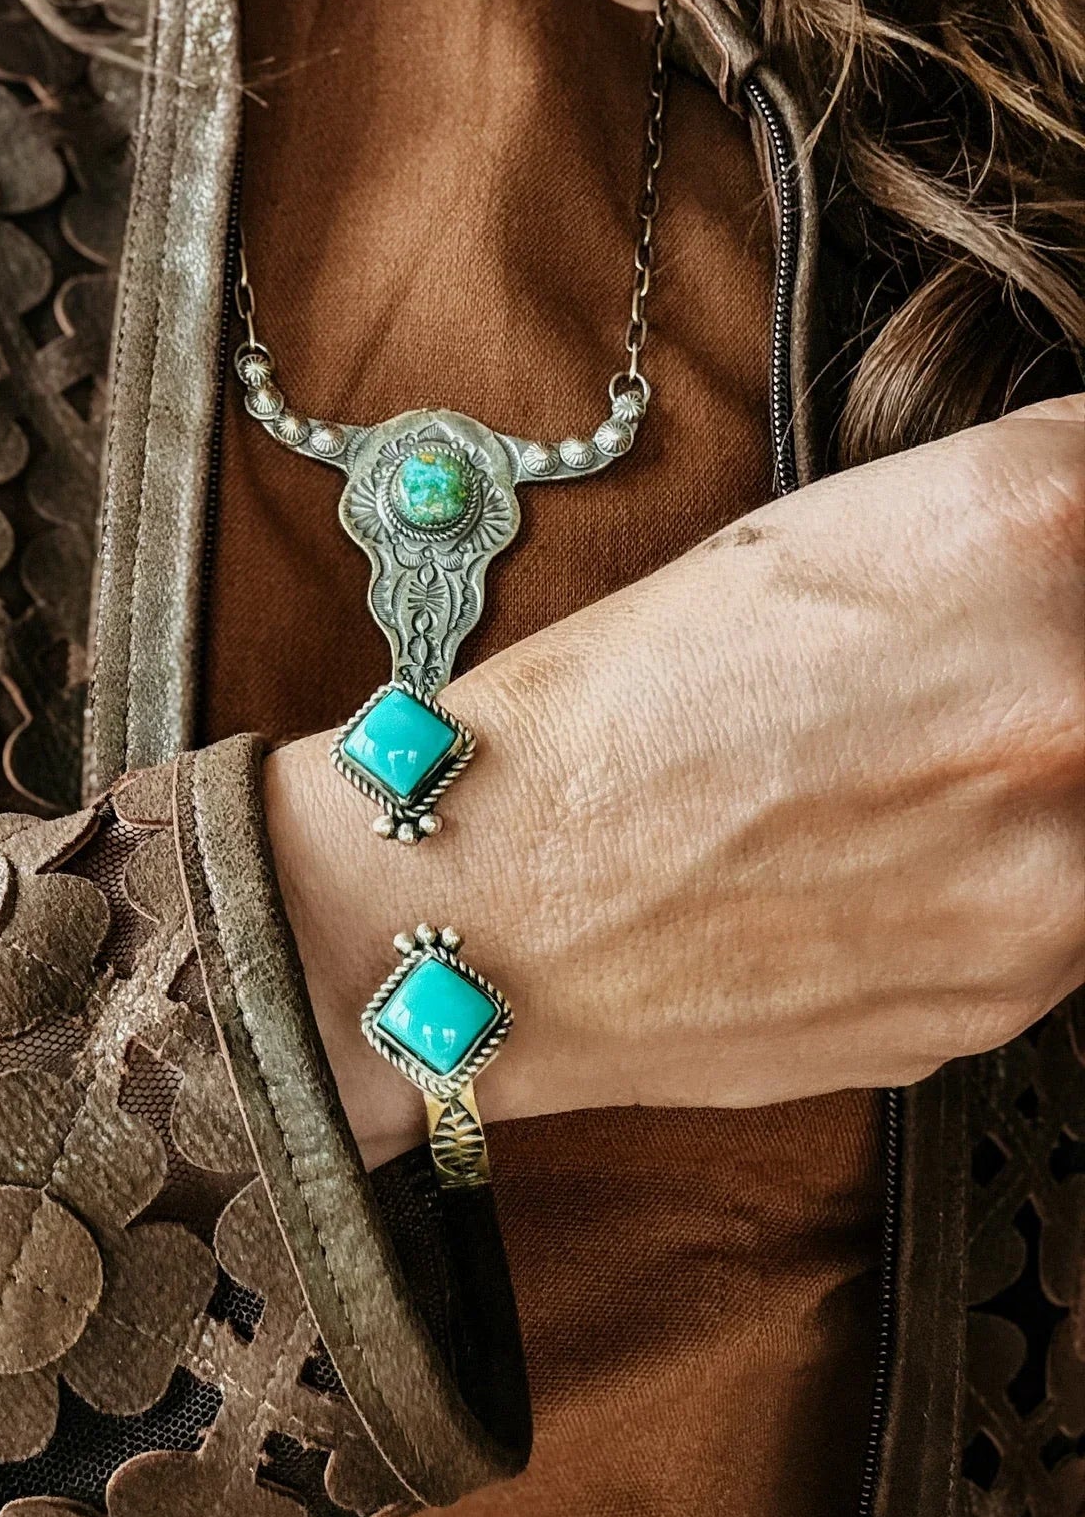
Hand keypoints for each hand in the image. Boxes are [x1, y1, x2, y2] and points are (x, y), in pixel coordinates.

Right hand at [265, 396, 1084, 1163]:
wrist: (491, 917)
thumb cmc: (601, 721)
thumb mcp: (796, 537)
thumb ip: (997, 519)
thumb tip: (1077, 536)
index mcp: (1015, 530)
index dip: (1056, 549)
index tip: (1026, 579)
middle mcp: (1064, 704)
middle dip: (1039, 674)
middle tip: (929, 705)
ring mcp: (1058, 875)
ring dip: (1035, 787)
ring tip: (896, 791)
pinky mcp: (1015, 997)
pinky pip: (1062, 912)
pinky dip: (995, 882)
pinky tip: (875, 870)